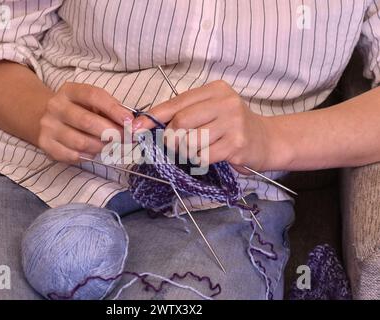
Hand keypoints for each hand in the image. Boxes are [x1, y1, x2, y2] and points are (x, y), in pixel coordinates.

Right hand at [38, 82, 132, 163]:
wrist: (43, 117)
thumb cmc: (77, 109)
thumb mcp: (91, 102)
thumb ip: (110, 109)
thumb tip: (134, 124)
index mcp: (69, 91)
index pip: (94, 96)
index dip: (114, 109)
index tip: (130, 121)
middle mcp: (56, 106)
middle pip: (87, 121)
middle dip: (112, 132)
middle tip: (126, 139)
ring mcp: (48, 126)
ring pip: (81, 142)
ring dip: (102, 146)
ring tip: (110, 145)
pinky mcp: (46, 144)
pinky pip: (73, 155)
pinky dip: (88, 155)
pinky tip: (93, 150)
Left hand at [132, 80, 281, 173]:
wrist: (267, 140)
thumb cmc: (232, 126)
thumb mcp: (210, 111)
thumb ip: (183, 114)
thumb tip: (145, 125)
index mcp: (214, 90)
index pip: (175, 103)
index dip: (153, 117)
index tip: (135, 128)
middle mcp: (225, 102)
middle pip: (180, 122)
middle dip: (171, 138)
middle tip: (176, 145)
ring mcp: (233, 122)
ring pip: (190, 141)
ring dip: (186, 152)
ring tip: (198, 150)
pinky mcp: (237, 144)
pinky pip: (203, 156)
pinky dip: (199, 160)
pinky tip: (210, 156)